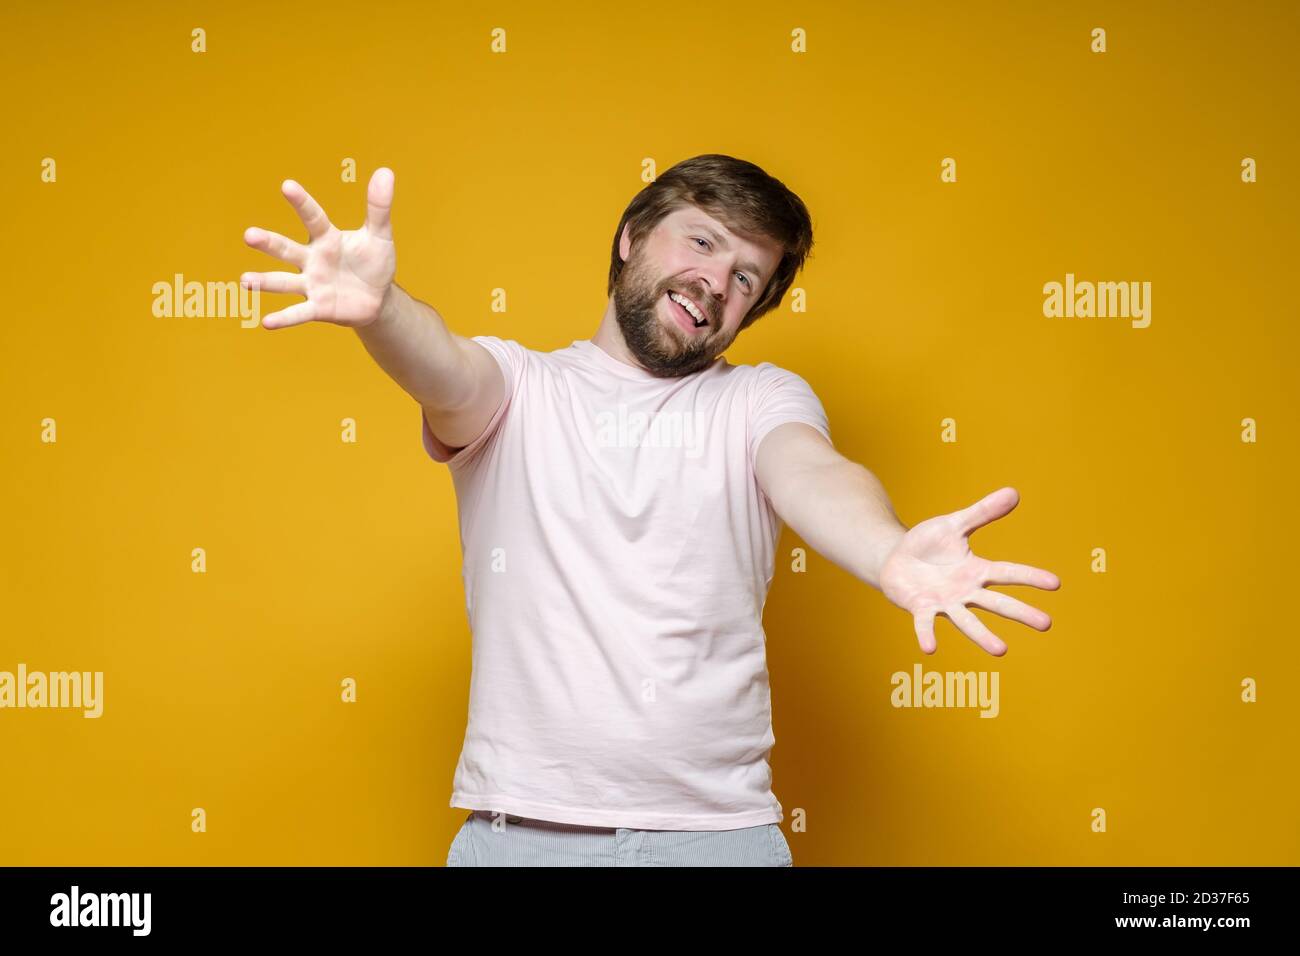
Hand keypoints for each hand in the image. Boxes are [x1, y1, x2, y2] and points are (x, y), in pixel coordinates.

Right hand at [241, 168, 396, 328]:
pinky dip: (284, 318)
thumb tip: (386, 171)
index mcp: (326, 239)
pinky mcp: (317, 308)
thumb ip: (378, 207)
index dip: (302, 202)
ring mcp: (311, 284)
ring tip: (245, 280)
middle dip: (269, 243)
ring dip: (265, 282)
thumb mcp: (380, 235)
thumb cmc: (373, 263)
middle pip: (287, 249)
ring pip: (284, 282)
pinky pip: (298, 313)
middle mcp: (312, 259)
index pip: (313, 218)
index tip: (287, 185)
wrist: (378, 299)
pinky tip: (267, 323)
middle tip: (249, 235)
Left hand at [878, 486, 1059, 655]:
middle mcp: (965, 591)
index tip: (1056, 583)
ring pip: (967, 621)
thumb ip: (982, 513)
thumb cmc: (928, 544)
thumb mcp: (954, 524)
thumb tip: (1014, 492)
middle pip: (997, 602)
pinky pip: (924, 623)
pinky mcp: (920, 607)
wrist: (895, 558)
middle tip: (1046, 624)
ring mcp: (944, 602)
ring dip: (982, 636)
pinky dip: (927, 634)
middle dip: (1020, 612)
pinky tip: (930, 648)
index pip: (1008, 572)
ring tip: (1001, 651)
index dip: (1030, 576)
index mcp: (976, 570)